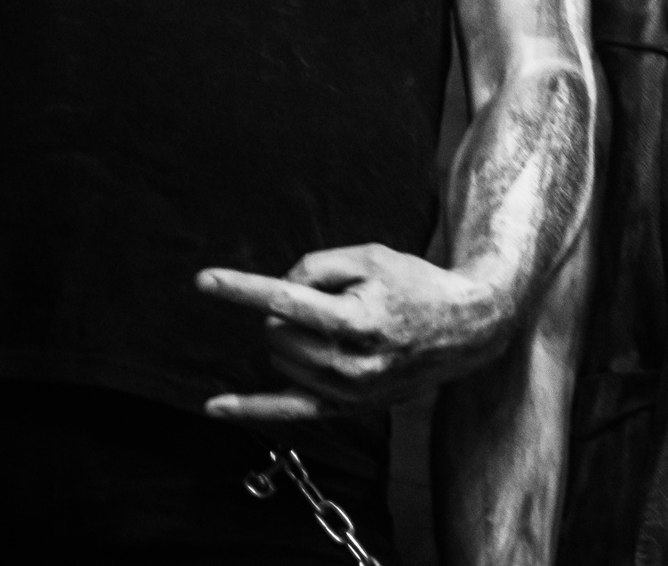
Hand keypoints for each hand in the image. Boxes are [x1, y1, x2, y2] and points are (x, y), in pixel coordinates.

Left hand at [197, 244, 513, 421]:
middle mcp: (350, 363)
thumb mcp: (371, 256)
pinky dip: (249, 407)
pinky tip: (215, 407)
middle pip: (278, 330)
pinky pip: (287, 412)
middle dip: (287, 307)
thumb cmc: (414, 285)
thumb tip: (278, 292)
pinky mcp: (346, 409)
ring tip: (335, 322)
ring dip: (289, 336)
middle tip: (329, 295)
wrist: (463, 330)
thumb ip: (318, 266)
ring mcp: (347, 393)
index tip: (203, 280)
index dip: (241, 288)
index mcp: (357, 320)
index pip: (284, 301)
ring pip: (279, 358)